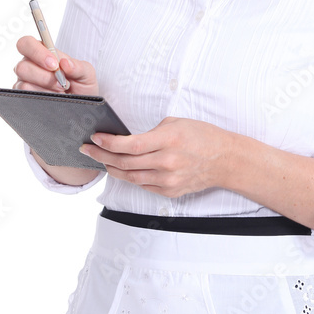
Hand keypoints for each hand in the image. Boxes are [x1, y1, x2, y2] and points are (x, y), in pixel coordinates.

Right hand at [13, 35, 99, 95]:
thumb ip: (78, 66)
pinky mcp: (25, 96)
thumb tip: (65, 63)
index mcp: (42, 52)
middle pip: (22, 66)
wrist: (82, 104)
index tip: (54, 65)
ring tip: (60, 91)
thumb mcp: (86, 73)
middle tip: (61, 82)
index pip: (27, 43)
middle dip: (45, 76)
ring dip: (46, 88)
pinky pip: (27, 96)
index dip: (37, 53)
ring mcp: (25, 82)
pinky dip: (43, 96)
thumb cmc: (81, 85)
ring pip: (24, 83)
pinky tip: (53, 97)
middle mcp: (30, 66)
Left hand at [78, 116, 230, 196]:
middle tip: (87, 149)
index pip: (129, 145)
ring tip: (101, 159)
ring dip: (112, 168)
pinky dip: (130, 177)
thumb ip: (151, 132)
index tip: (94, 138)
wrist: (226, 160)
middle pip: (124, 163)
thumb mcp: (176, 123)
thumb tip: (127, 140)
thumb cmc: (203, 137)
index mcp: (168, 140)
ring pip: (130, 177)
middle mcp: (167, 162)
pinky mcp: (170, 190)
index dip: (107, 143)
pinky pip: (143, 185)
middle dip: (101, 155)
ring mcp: (168, 179)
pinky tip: (121, 169)